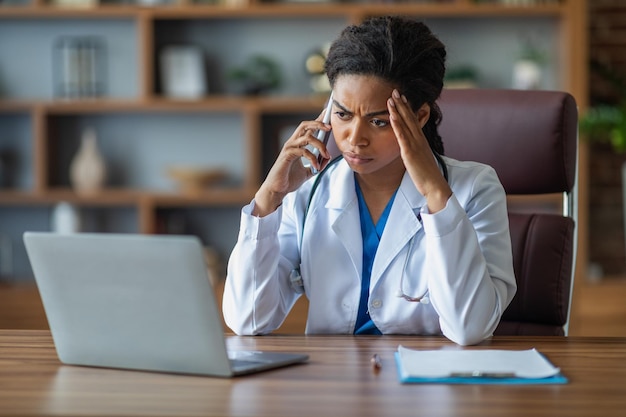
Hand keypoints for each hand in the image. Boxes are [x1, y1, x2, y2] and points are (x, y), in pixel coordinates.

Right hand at [253, 114, 330, 216]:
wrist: (277, 190)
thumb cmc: (289, 180)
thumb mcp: (308, 172)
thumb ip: (317, 164)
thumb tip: (327, 159)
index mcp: (297, 145)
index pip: (307, 128)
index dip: (317, 120)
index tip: (327, 114)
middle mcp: (292, 143)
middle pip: (305, 126)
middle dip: (318, 124)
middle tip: (329, 127)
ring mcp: (289, 148)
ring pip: (306, 137)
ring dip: (320, 145)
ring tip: (326, 155)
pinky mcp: (287, 156)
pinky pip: (303, 151)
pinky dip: (312, 158)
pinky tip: (316, 166)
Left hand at [387, 89, 451, 213]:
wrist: (435, 186)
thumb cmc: (428, 176)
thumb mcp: (421, 160)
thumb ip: (416, 152)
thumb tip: (412, 149)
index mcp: (421, 141)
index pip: (413, 121)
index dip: (407, 108)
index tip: (402, 98)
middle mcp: (419, 140)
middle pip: (410, 118)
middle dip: (402, 104)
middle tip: (395, 91)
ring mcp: (415, 145)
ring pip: (406, 124)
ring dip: (398, 110)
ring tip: (391, 98)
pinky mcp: (410, 153)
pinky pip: (402, 136)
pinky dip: (397, 125)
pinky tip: (392, 116)